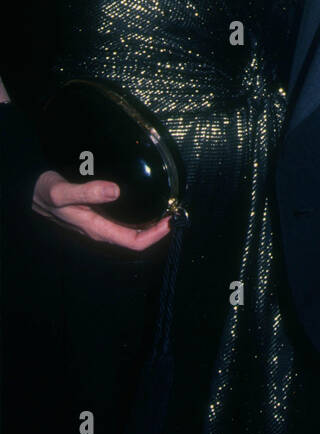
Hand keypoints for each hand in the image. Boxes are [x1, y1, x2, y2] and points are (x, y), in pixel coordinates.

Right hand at [32, 169, 171, 249]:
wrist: (28, 192)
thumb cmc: (44, 193)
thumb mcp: (61, 192)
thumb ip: (86, 192)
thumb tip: (115, 191)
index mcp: (97, 228)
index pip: (134, 242)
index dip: (156, 235)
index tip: (172, 219)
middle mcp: (101, 229)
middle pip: (137, 238)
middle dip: (159, 228)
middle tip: (177, 209)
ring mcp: (101, 223)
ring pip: (132, 229)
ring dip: (151, 221)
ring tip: (168, 204)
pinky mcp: (100, 213)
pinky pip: (125, 219)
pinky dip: (140, 212)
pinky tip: (147, 198)